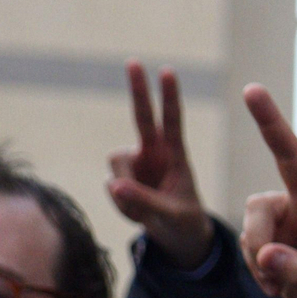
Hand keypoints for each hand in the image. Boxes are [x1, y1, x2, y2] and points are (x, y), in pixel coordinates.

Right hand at [108, 61, 214, 267]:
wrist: (177, 236)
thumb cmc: (184, 222)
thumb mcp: (171, 215)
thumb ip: (146, 201)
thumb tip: (114, 186)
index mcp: (176, 156)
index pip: (173, 122)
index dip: (169, 98)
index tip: (167, 72)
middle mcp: (154, 152)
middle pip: (142, 116)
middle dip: (138, 90)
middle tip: (134, 61)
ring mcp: (136, 163)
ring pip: (116, 165)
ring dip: (126, 193)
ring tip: (144, 213)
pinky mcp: (122, 177)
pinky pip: (112, 187)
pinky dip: (122, 205)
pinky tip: (137, 213)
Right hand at [240, 84, 296, 297]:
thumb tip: (266, 256)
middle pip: (289, 156)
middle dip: (270, 124)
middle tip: (251, 89)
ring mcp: (290, 213)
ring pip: (257, 212)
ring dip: (257, 247)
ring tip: (273, 284)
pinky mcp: (270, 229)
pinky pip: (249, 240)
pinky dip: (255, 266)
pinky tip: (273, 285)